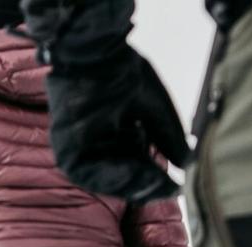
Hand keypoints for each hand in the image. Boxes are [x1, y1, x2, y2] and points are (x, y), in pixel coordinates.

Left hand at [23, 0, 187, 200]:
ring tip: (158, 186)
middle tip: (170, 190)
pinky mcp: (65, 150)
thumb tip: (185, 163)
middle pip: (122, 175)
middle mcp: (94, 143)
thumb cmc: (120, 70)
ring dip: (134, 184)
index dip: (154, 176)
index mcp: (112, 132)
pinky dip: (115, 177)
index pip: (134, 163)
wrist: (92, 50)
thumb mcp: (152, 105)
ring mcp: (77, 148)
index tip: (175, 185)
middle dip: (147, 184)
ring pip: (107, 179)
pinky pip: (89, 174)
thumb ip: (167, 134)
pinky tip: (139, 177)